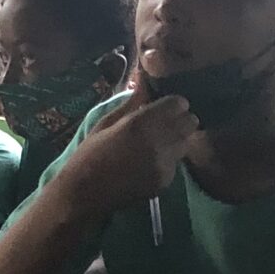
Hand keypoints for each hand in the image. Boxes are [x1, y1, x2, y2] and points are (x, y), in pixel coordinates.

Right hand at [60, 84, 198, 212]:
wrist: (84, 194)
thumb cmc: (90, 154)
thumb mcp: (106, 122)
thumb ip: (131, 103)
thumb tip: (144, 80)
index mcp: (140, 123)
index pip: (179, 104)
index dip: (174, 103)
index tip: (165, 107)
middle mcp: (158, 142)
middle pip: (190, 123)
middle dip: (180, 120)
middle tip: (165, 124)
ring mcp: (164, 164)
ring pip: (186, 144)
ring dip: (177, 140)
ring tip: (157, 144)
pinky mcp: (165, 182)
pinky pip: (176, 164)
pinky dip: (169, 160)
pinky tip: (149, 163)